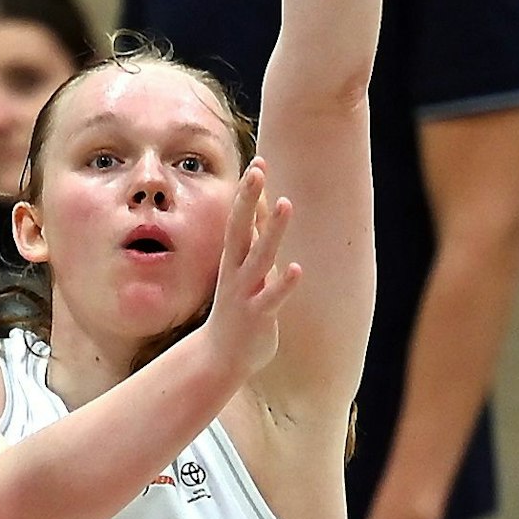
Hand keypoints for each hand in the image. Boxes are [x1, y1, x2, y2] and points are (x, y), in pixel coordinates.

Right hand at [202, 160, 303, 376]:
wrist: (220, 357)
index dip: (247, 192)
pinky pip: (271, 298)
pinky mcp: (257, 316)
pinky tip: (297, 269)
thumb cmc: (237, 308)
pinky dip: (283, 284)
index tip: (258, 162)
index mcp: (233, 259)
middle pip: (240, 228)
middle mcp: (235, 270)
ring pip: (260, 256)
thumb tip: (258, 212)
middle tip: (257, 169)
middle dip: (249, 198)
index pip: (239, 218)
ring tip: (286, 203)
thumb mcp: (241, 271)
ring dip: (272, 230)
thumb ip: (250, 243)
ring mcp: (244, 292)